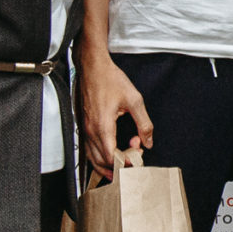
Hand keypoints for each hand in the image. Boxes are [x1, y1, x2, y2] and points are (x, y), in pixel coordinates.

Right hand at [79, 49, 153, 177]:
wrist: (93, 67)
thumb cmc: (110, 80)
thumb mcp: (134, 100)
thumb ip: (144, 123)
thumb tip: (148, 141)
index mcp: (103, 126)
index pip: (112, 157)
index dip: (126, 162)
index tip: (138, 155)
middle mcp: (91, 131)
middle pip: (102, 162)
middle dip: (120, 163)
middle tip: (135, 153)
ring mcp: (86, 129)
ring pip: (93, 159)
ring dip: (109, 164)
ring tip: (125, 161)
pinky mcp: (84, 126)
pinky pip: (89, 150)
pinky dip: (100, 158)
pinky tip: (111, 155)